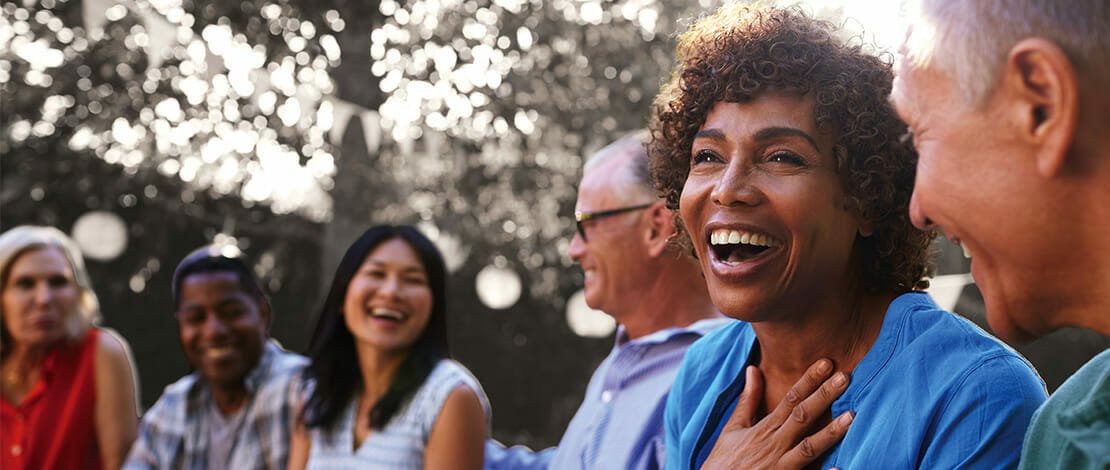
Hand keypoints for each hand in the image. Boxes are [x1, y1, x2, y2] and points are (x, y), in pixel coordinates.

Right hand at [701, 359, 853, 469]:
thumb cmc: (724, 461)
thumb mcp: (733, 428)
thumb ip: (748, 399)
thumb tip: (754, 369)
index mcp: (764, 429)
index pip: (790, 399)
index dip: (808, 380)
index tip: (826, 363)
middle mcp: (774, 445)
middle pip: (802, 416)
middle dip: (824, 396)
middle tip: (846, 376)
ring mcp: (780, 467)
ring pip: (808, 448)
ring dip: (830, 432)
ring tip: (851, 417)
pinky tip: (841, 468)